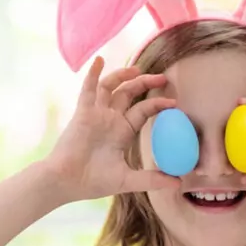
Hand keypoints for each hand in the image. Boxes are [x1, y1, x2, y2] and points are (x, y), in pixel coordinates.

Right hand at [45, 57, 179, 200]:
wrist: (66, 182)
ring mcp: (96, 114)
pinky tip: (100, 60)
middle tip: (162, 78)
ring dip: (122, 74)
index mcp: (122, 132)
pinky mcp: (83, 113)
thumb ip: (151, 179)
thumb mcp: (127, 180)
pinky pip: (88, 89)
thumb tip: (178, 184)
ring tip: (137, 69)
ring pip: (110, 87)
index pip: (143, 110)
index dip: (157, 104)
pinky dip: (92, 73)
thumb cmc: (93, 182)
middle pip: (129, 93)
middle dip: (145, 83)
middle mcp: (110, 119)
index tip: (173, 102)